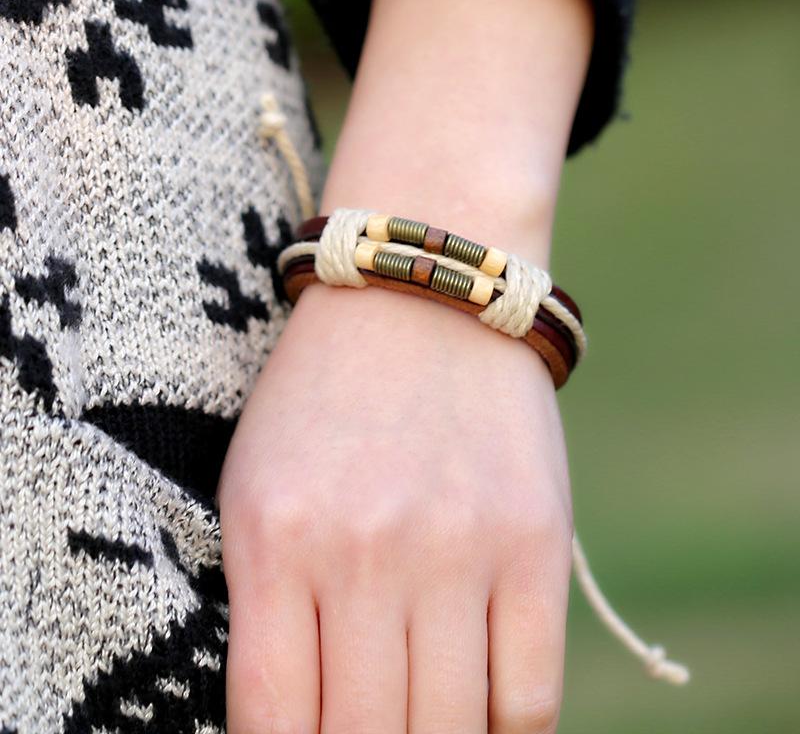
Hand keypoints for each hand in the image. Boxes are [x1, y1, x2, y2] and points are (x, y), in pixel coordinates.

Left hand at [217, 281, 573, 731]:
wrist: (421, 303)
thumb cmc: (323, 401)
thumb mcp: (260, 488)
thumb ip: (267, 608)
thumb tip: (300, 723)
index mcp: (275, 539)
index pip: (274, 723)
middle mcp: (364, 552)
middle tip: (372, 727)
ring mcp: (459, 548)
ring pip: (453, 730)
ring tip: (421, 721)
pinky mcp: (536, 541)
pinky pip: (530, 697)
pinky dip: (506, 733)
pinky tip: (483, 714)